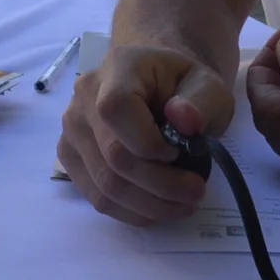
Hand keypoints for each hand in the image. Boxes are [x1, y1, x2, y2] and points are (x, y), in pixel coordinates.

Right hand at [57, 43, 233, 225]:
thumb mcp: (209, 85)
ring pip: (104, 184)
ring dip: (149, 205)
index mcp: (119, 68)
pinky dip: (131, 211)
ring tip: (183, 204)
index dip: (147, 143)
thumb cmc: (184, 86)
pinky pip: (96, 196)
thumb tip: (184, 120)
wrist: (160, 85)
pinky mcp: (71, 156)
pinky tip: (157, 207)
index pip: (116, 110)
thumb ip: (202, 100)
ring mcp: (72, 129)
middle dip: (160, 184)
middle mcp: (84, 96)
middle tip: (196, 193)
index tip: (180, 154)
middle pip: (113, 156)